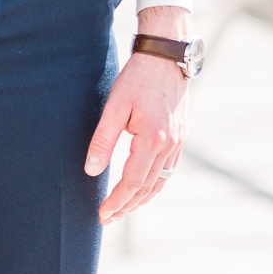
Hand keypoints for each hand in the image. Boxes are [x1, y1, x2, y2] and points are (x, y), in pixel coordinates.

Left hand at [85, 9, 189, 221]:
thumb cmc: (138, 77)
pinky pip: (167, 171)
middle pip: (147, 189)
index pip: (132, 183)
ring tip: (123, 208)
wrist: (166, 56)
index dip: (116, 202)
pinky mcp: (180, 137)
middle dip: (127, 206)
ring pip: (160, 183)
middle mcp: (169, 147)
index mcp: (153, 140)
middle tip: (108, 217)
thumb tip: (92, 170)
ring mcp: (178, 143)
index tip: (102, 214)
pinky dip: (154, 184)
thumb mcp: (115, 105)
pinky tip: (141, 186)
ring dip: (141, 199)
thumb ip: (103, 139)